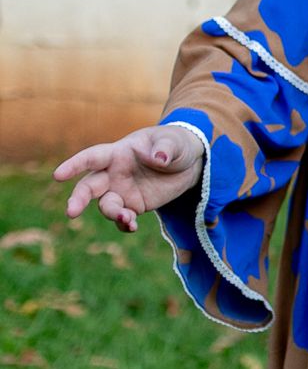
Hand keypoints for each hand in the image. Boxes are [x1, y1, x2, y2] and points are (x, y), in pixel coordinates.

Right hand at [53, 125, 204, 233]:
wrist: (189, 163)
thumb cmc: (176, 145)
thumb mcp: (175, 142)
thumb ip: (165, 148)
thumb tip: (158, 158)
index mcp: (118, 153)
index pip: (92, 158)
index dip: (74, 165)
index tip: (58, 175)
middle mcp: (113, 174)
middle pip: (88, 187)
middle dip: (78, 199)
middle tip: (71, 212)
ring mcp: (122, 191)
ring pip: (106, 205)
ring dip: (112, 213)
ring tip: (128, 218)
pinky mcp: (134, 205)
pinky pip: (123, 218)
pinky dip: (124, 224)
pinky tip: (132, 226)